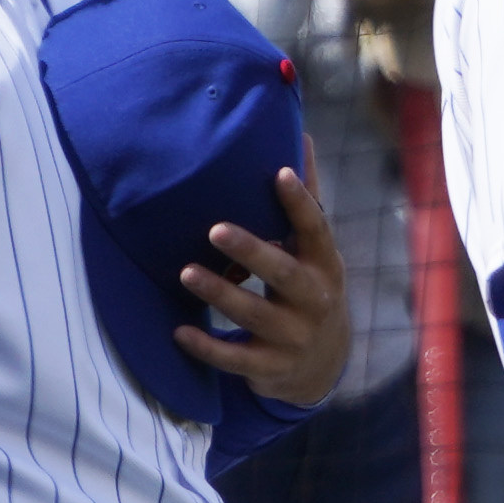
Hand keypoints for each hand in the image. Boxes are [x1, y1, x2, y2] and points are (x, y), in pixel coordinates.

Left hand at [179, 156, 356, 401]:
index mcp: (324, 265)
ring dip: (221, 294)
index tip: (278, 174)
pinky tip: (179, 332)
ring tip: (187, 273)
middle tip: (215, 230)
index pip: (316, 230)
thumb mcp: (314, 252)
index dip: (299, 203)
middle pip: (284, 275)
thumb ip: (305, 200)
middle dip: (252, 253)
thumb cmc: (310, 289)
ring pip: (255, 316)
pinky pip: (236, 359)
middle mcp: (315, 300)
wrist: (323, 365)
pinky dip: (207, 348)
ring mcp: (294, 337)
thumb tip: (299, 135)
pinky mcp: (270, 367)